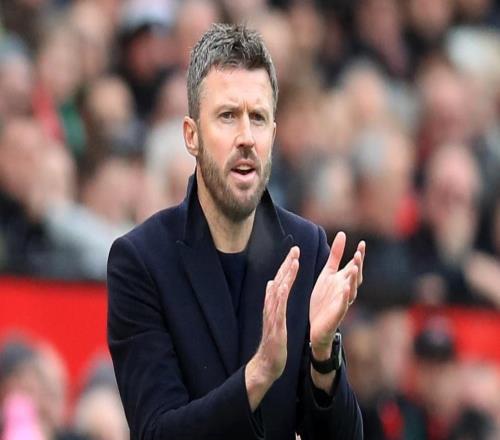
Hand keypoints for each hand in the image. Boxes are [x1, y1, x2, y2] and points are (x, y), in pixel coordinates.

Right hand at [245, 246, 299, 409]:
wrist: (267, 363)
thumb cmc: (274, 341)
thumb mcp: (275, 317)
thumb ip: (274, 299)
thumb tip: (271, 282)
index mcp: (273, 304)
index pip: (280, 281)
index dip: (287, 266)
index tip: (295, 252)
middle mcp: (270, 306)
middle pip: (278, 281)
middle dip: (287, 264)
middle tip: (295, 249)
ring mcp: (271, 315)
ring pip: (278, 290)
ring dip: (285, 275)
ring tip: (294, 261)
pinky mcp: (274, 325)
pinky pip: (277, 307)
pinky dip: (281, 294)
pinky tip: (285, 284)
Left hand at [309, 232, 364, 358]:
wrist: (316, 325)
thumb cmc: (324, 298)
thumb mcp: (328, 273)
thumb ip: (336, 255)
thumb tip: (342, 234)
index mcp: (344, 280)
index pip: (354, 266)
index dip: (359, 256)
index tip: (362, 244)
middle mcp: (346, 290)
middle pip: (355, 277)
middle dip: (357, 266)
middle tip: (358, 255)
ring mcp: (343, 302)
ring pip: (352, 290)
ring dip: (354, 280)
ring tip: (354, 268)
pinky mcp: (337, 314)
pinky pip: (342, 305)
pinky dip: (345, 297)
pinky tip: (345, 288)